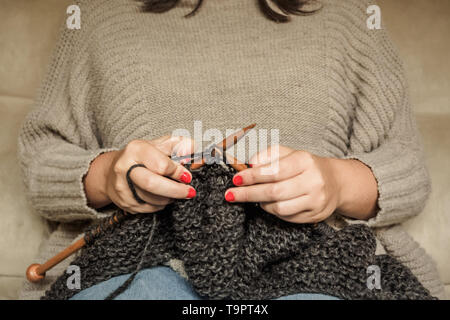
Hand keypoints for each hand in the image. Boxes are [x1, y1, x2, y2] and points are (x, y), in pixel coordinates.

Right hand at [84, 136, 195, 213]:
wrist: (112, 172)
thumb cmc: (142, 157)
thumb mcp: (160, 145)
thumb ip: (179, 144)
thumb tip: (193, 148)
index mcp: (135, 150)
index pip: (160, 164)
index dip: (177, 171)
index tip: (187, 176)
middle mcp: (125, 168)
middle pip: (152, 184)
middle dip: (175, 190)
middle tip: (190, 191)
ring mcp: (122, 187)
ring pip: (152, 199)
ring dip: (170, 197)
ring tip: (177, 192)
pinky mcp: (124, 202)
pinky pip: (149, 208)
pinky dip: (162, 204)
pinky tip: (165, 196)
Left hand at [224, 145, 377, 222]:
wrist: (335, 182)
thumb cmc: (304, 166)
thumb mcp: (287, 153)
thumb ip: (268, 155)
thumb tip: (249, 164)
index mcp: (305, 161)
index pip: (274, 171)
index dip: (253, 177)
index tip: (236, 179)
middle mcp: (313, 181)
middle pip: (274, 192)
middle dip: (249, 194)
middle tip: (230, 194)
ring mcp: (316, 200)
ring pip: (279, 208)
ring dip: (261, 203)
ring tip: (253, 197)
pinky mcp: (315, 215)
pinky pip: (287, 217)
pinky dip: (273, 211)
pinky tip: (269, 204)